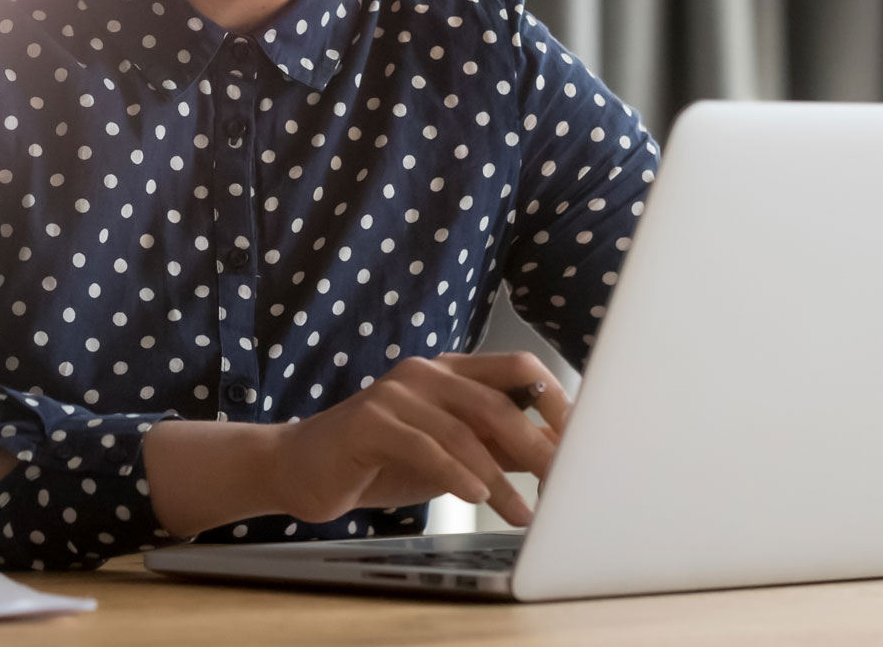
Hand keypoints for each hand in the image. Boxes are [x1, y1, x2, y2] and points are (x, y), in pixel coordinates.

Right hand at [268, 351, 572, 527]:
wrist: (300, 466)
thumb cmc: (379, 459)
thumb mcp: (448, 452)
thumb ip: (494, 445)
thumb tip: (552, 452)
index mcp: (451, 371)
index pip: (519, 368)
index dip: (555, 401)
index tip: (582, 441)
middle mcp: (427, 372)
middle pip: (498, 402)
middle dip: (537, 446)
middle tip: (563, 483)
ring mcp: (396, 393)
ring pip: (465, 432)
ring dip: (500, 480)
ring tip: (521, 514)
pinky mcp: (369, 421)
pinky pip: (425, 447)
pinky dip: (456, 474)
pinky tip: (476, 497)